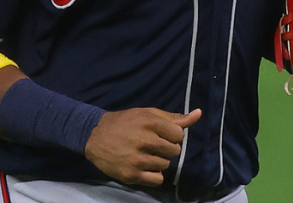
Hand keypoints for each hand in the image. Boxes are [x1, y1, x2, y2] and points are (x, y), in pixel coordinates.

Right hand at [84, 107, 201, 186]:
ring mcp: (137, 159)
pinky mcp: (131, 174)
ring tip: (145, 154)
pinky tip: (144, 166)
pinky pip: (157, 179)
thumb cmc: (124, 122)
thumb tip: (198, 114)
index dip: (172, 136)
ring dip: (159, 161)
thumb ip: (173, 117)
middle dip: (167, 149)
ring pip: (166, 165)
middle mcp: (144, 140)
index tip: (161, 135)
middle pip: (174, 151)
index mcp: (149, 122)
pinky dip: (154, 175)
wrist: (94, 136)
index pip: (179, 135)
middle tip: (152, 145)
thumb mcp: (147, 114)